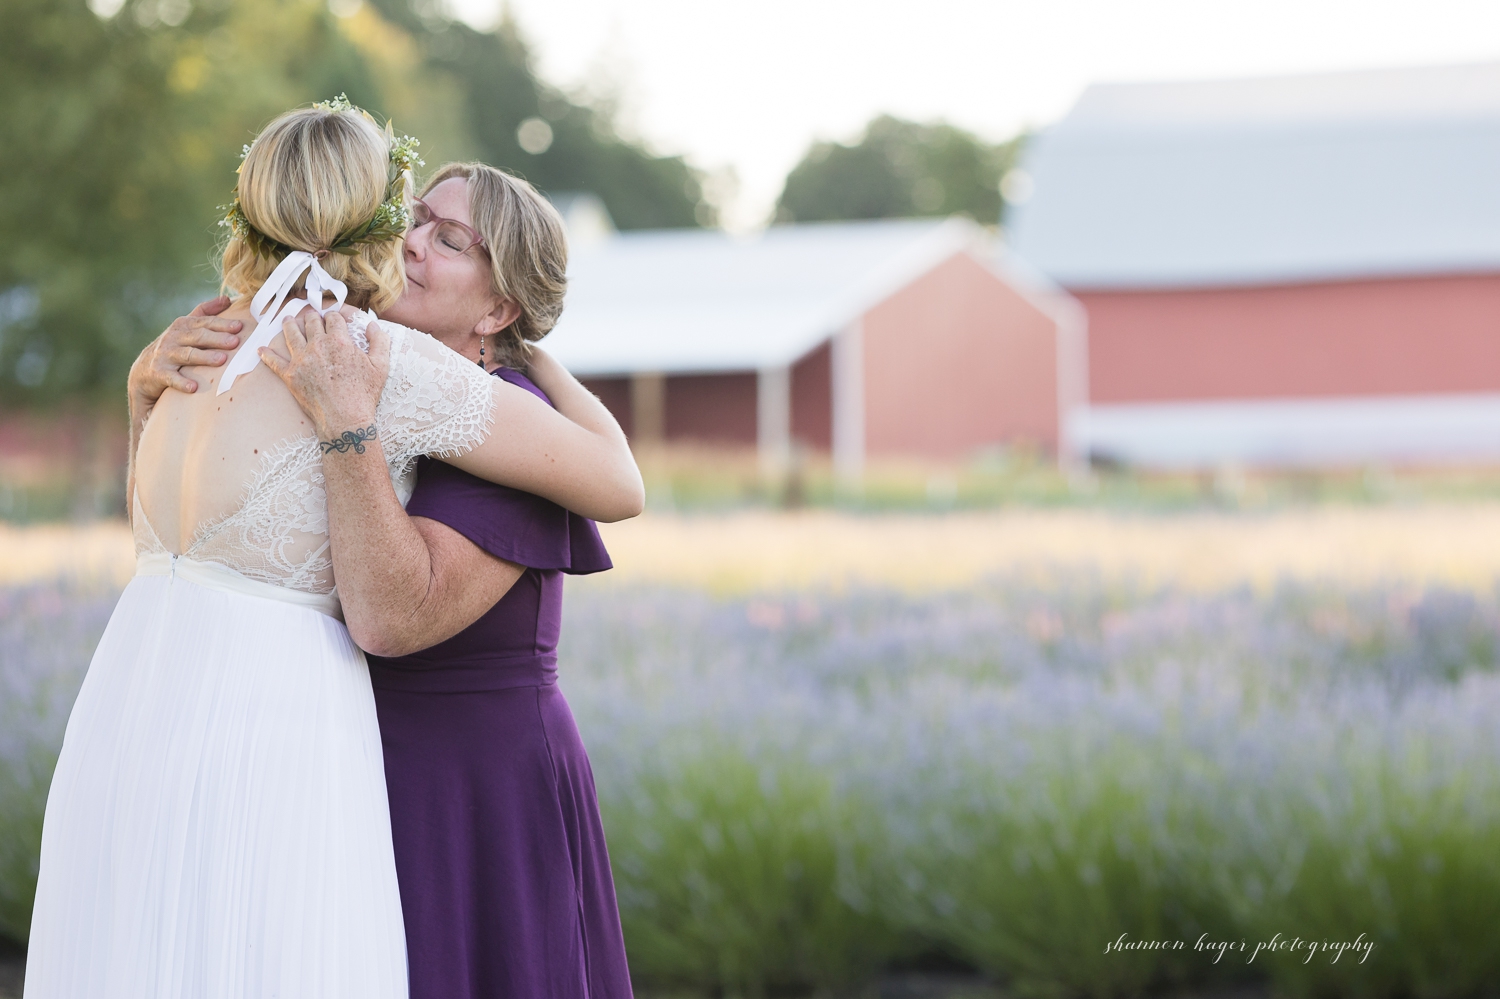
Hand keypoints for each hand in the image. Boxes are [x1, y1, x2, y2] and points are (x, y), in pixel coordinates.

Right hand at [128, 295, 242, 405]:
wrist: (144, 370)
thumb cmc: (174, 346)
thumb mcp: (186, 326)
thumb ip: (205, 312)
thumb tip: (227, 298)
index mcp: (183, 325)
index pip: (205, 322)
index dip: (221, 324)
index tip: (239, 326)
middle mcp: (174, 338)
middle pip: (198, 336)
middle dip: (217, 339)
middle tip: (234, 342)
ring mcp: (165, 355)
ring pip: (187, 355)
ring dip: (204, 357)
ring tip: (221, 360)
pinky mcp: (158, 372)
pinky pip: (171, 377)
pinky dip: (181, 382)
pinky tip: (193, 388)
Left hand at [258, 310, 390, 440]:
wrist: (345, 419)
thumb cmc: (364, 394)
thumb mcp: (381, 366)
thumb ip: (380, 341)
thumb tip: (372, 325)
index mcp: (339, 341)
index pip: (333, 319)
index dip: (333, 316)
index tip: (332, 318)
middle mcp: (317, 346)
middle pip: (311, 322)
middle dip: (311, 316)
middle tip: (310, 316)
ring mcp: (301, 360)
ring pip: (291, 334)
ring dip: (289, 324)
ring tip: (287, 320)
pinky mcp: (290, 375)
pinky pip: (274, 361)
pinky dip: (266, 355)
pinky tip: (261, 350)